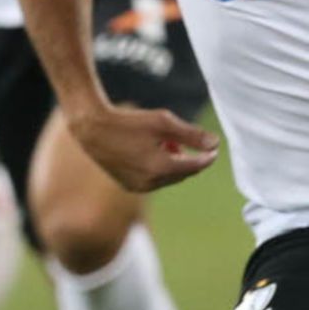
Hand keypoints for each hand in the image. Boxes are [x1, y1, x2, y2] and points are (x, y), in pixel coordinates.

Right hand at [66, 103, 218, 191]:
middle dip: (189, 158)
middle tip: (186, 140)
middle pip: (183, 173)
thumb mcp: (164, 122)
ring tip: (167, 142)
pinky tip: (154, 150)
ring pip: (169, 177)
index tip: (214, 147)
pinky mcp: (129, 186)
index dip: (207, 156)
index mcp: (161, 168)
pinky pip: (154, 180)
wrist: (93, 130)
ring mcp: (139, 187)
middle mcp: (150, 183)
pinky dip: (160, 168)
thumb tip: (215, 144)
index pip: (195, 166)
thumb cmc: (130, 122)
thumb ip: (192, 135)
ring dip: (174, 162)